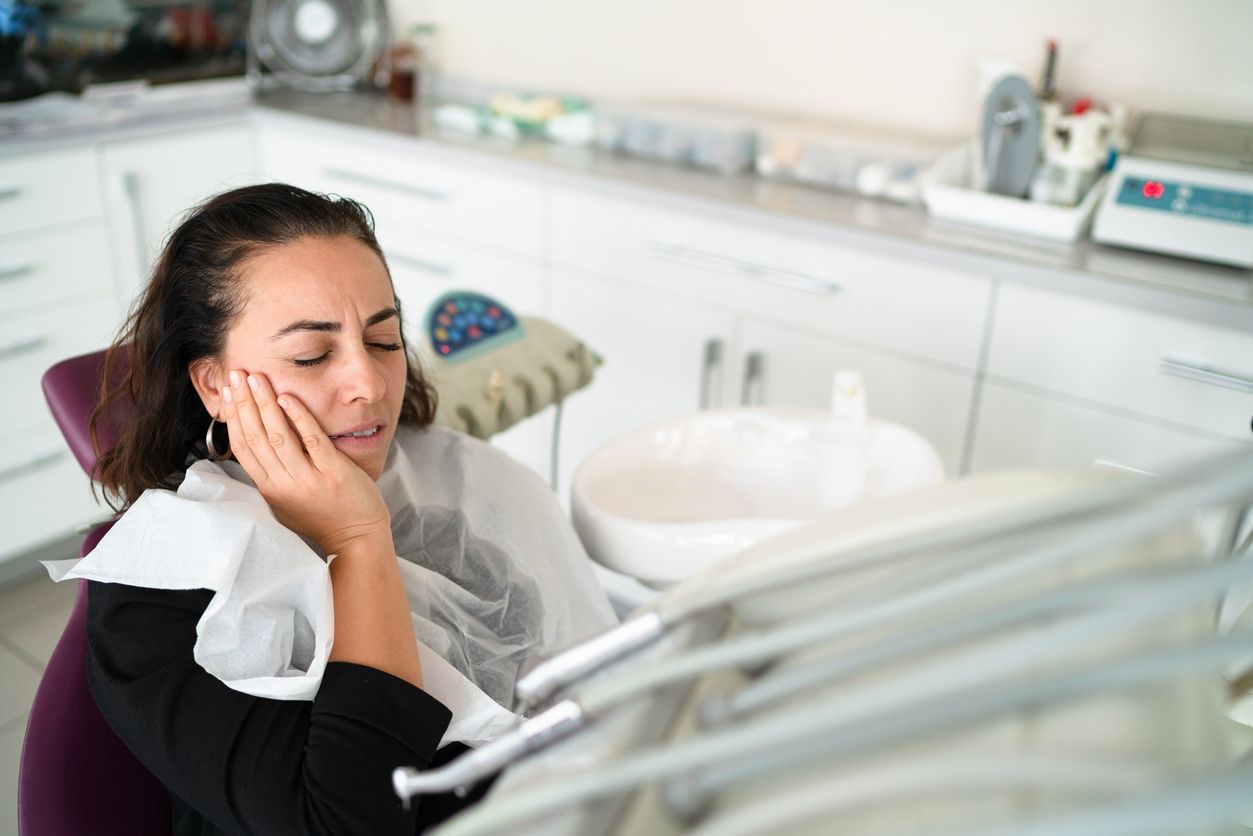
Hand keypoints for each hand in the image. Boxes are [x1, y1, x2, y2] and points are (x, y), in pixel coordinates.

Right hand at [218, 370, 389, 555]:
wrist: (356, 538)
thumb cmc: (321, 515)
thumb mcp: (285, 499)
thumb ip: (270, 473)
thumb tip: (253, 441)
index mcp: (268, 488)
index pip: (242, 447)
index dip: (233, 417)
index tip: (227, 392)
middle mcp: (283, 484)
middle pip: (256, 437)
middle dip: (243, 402)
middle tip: (236, 374)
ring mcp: (308, 479)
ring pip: (278, 436)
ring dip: (265, 404)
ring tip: (256, 378)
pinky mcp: (333, 473)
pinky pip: (312, 440)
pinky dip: (299, 417)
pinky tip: (288, 398)